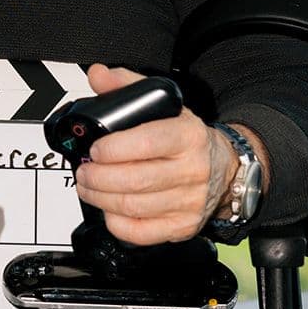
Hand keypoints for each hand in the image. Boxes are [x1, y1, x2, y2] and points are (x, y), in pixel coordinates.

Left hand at [72, 64, 239, 245]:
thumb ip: (127, 87)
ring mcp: (189, 202)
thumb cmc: (187, 138)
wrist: (224, 168)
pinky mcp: (183, 226)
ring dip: (100, 198)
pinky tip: (109, 208)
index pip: (149, 142)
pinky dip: (117, 223)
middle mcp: (192, 170)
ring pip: (134, 207)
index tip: (95, 149)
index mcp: (188, 135)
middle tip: (83, 170)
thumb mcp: (164, 105)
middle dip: (98, 177)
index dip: (115, 148)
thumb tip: (97, 75)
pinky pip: (141, 233)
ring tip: (88, 186)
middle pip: (136, 180)